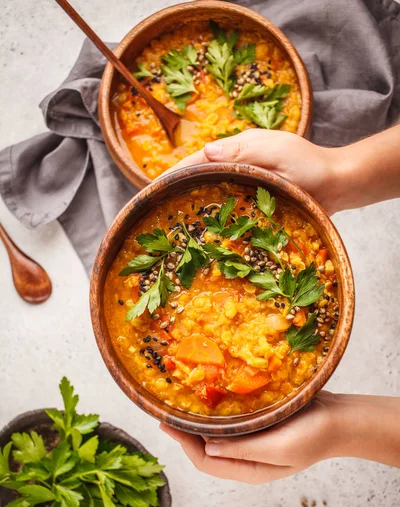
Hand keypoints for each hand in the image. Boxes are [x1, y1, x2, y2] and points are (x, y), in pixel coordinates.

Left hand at [160, 391, 342, 484]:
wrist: (339, 419)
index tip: (167, 424)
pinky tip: (207, 397)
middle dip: (185, 433)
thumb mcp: (279, 448)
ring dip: (197, 422)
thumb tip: (206, 447)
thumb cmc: (313, 436)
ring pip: (215, 434)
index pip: (207, 461)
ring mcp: (252, 440)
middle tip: (166, 411)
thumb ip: (243, 450)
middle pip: (206, 448)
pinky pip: (229, 421)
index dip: (184, 444)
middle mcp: (246, 457)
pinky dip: (215, 412)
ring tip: (179, 405)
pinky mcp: (258, 424)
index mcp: (249, 469)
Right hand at [165, 130, 343, 214]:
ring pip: (211, 198)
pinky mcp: (253, 206)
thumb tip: (205, 151)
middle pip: (199, 180)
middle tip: (154, 213)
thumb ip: (243, 150)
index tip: (152, 190)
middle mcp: (236, 168)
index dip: (173, 175)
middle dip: (176, 193)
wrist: (337, 184)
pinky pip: (229, 214)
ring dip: (193, 211)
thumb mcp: (276, 150)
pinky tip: (204, 239)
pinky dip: (214, 224)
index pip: (196, 161)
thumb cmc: (310, 164)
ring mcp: (244, 188)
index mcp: (237, 150)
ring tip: (170, 231)